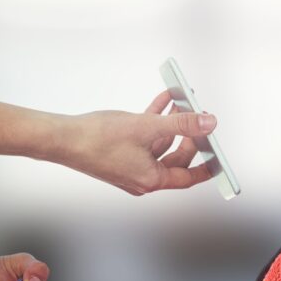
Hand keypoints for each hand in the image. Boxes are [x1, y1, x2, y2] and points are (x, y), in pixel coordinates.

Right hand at [50, 91, 217, 194]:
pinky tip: (164, 101)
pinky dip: (154, 121)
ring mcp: (131, 167)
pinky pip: (145, 139)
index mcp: (151, 180)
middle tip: (199, 118)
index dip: (207, 166)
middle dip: (189, 136)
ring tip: (182, 101)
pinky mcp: (120, 154)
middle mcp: (142, 178)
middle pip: (176, 159)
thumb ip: (181, 124)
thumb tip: (208, 123)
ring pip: (160, 145)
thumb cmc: (97, 139)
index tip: (220, 158)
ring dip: (171, 123)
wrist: (60, 138)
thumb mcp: (147, 127)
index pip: (189, 177)